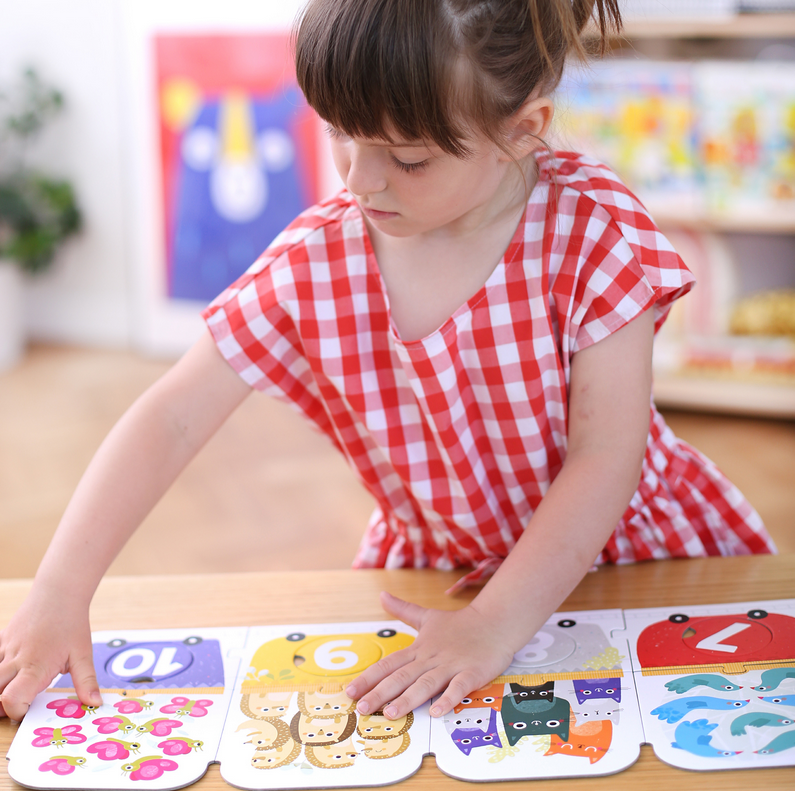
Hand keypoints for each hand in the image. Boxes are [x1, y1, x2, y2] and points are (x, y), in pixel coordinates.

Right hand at [0, 591, 99, 720]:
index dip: (17, 711)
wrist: (59, 593)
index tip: (28, 709)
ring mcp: (5, 650)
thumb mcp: (83, 654)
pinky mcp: (1, 640)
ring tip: (15, 684)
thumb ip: (86, 681)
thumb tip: (95, 703)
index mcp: (35, 667)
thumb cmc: (72, 623)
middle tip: (20, 700)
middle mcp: (15, 660)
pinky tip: (10, 667)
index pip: (11, 700)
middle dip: (1, 705)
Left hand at [345, 591, 516, 719]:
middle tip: (362, 708)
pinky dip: (448, 698)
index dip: (369, 678)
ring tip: (391, 714)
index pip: (389, 664)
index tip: (350, 691)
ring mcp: (451, 665)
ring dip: (408, 698)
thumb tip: (381, 595)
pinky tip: (437, 711)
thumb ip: (403, 609)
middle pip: (402, 676)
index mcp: (419, 648)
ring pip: (426, 684)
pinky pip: (458, 687)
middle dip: (381, 693)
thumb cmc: (459, 624)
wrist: (494, 621)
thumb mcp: (427, 616)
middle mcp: (431, 658)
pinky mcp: (471, 673)